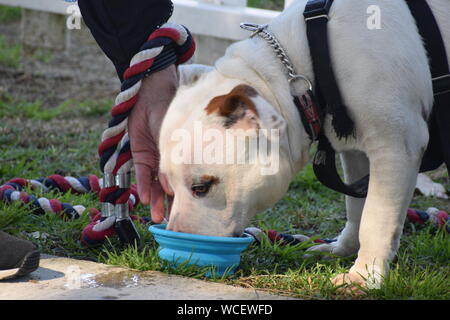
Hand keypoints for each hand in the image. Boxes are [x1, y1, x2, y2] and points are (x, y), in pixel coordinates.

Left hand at [128, 65, 176, 222]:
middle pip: (169, 187)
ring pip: (154, 184)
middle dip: (170, 205)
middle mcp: (169, 160)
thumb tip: (172, 187)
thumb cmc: (173, 112)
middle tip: (172, 222)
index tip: (192, 212)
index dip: (188, 196)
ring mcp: (154, 158)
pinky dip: (143, 186)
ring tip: (157, 218)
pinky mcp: (140, 154)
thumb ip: (174, 162)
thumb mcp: (177, 139)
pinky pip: (141, 173)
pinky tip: (145, 199)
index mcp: (183, 156)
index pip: (185, 180)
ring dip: (156, 201)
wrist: (153, 94)